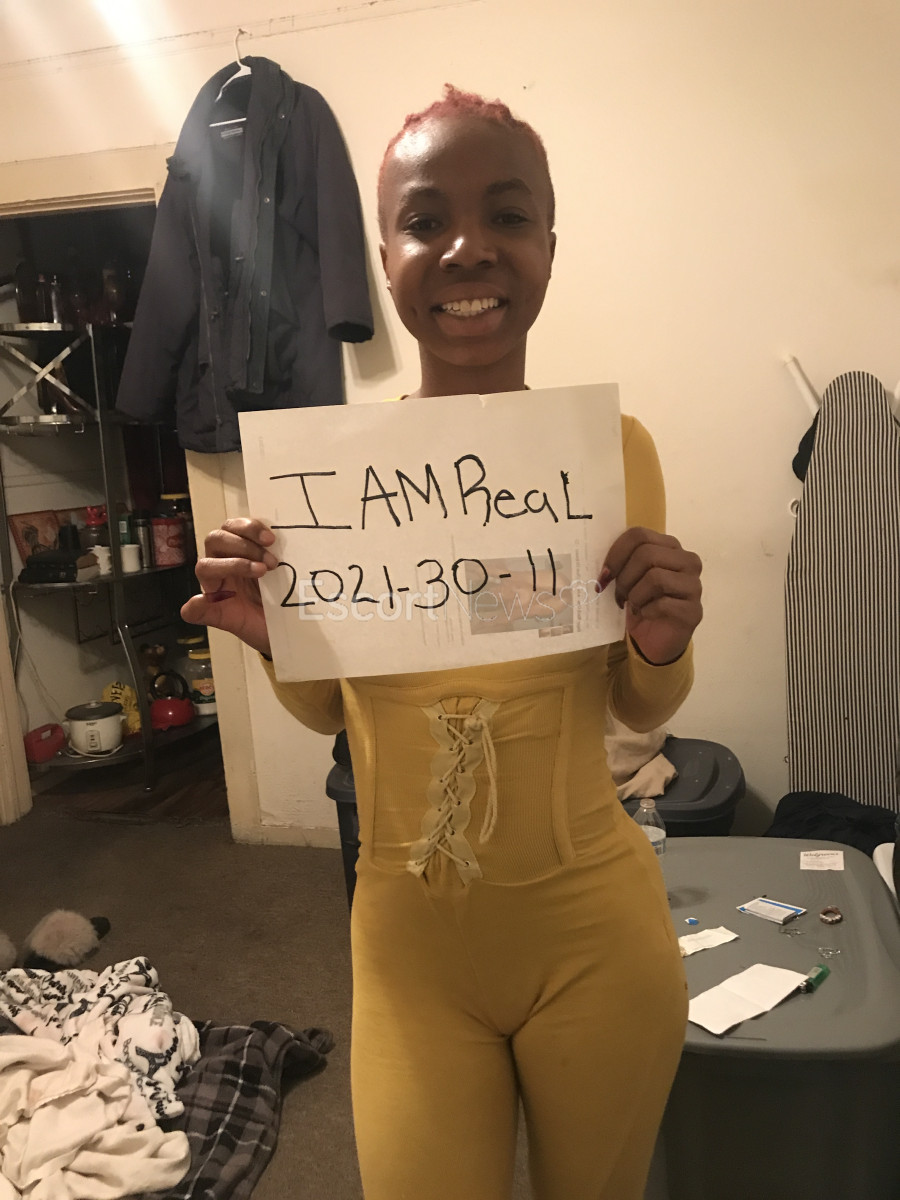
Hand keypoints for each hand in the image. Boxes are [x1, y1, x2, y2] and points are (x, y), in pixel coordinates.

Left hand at [180, 518, 278, 656]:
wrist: (283, 621)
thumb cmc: (256, 624)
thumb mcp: (236, 625)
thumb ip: (208, 615)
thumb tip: (192, 604)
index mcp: (213, 584)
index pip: (206, 566)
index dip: (230, 565)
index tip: (260, 572)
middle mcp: (220, 564)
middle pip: (215, 540)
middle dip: (242, 548)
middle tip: (268, 564)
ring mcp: (236, 551)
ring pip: (228, 527)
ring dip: (250, 532)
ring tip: (271, 544)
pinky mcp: (253, 543)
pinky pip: (247, 525)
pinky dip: (258, 527)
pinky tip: (272, 538)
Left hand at [598, 527, 701, 664]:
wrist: (657, 640)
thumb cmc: (642, 604)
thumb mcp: (630, 578)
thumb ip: (623, 562)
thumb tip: (603, 564)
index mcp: (670, 547)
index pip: (639, 535)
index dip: (616, 554)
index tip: (604, 575)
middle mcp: (687, 561)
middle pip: (646, 554)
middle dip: (624, 577)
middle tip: (619, 595)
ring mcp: (694, 586)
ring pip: (655, 578)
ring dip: (635, 595)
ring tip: (633, 606)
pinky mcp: (693, 611)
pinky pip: (662, 604)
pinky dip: (645, 611)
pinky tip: (645, 615)